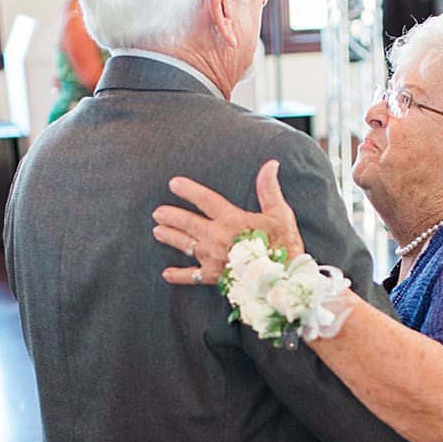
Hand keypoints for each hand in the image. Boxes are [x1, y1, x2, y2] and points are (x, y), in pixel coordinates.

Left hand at [154, 159, 304, 286]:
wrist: (284, 277)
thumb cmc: (284, 244)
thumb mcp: (280, 213)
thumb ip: (269, 189)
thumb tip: (271, 164)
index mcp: (232, 219)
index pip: (205, 200)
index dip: (188, 191)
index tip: (174, 184)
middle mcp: (217, 237)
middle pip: (187, 223)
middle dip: (171, 216)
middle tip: (158, 212)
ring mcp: (213, 257)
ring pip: (185, 245)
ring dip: (170, 237)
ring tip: (158, 231)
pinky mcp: (215, 276)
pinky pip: (192, 276)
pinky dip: (179, 275)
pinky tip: (167, 273)